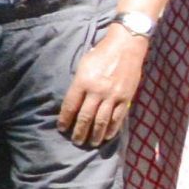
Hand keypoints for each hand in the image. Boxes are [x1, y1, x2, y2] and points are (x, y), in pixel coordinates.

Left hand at [59, 27, 144, 147]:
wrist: (126, 46)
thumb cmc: (100, 54)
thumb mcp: (83, 66)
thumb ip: (78, 85)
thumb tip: (73, 103)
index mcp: (83, 82)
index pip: (71, 106)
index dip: (65, 119)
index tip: (62, 128)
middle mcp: (97, 90)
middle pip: (85, 117)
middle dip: (79, 131)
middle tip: (75, 141)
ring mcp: (113, 95)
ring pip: (102, 121)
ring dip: (95, 134)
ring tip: (91, 143)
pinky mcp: (126, 97)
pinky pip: (118, 117)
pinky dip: (112, 128)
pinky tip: (107, 136)